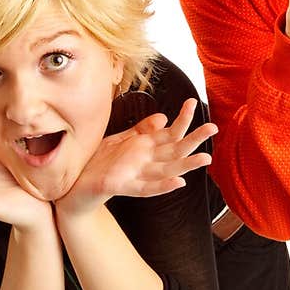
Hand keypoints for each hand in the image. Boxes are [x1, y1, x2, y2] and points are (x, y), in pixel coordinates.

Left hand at [53, 98, 216, 219]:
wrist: (76, 188)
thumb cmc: (99, 163)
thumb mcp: (120, 140)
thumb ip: (142, 130)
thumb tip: (164, 117)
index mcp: (145, 148)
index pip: (170, 132)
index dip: (182, 118)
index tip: (192, 101)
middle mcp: (145, 162)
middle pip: (175, 150)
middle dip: (194, 139)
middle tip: (213, 128)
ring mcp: (136, 175)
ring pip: (167, 170)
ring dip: (186, 165)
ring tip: (205, 159)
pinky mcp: (123, 187)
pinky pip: (146, 188)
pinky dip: (163, 186)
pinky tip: (178, 182)